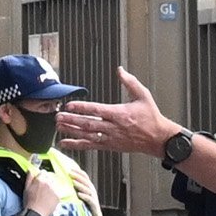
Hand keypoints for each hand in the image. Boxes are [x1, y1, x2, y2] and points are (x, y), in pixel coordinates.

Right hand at [18, 162, 67, 215]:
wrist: (36, 213)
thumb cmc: (29, 202)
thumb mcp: (26, 188)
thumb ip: (29, 178)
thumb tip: (30, 170)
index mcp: (39, 180)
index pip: (43, 172)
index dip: (42, 177)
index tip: (41, 182)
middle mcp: (48, 183)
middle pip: (50, 177)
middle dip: (48, 181)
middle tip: (44, 190)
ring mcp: (54, 189)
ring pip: (55, 184)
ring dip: (53, 187)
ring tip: (48, 195)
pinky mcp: (58, 195)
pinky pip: (59, 192)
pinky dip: (56, 194)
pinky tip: (51, 199)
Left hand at [52, 70, 181, 157]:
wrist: (157, 138)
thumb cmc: (151, 117)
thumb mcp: (143, 95)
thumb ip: (130, 82)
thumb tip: (120, 70)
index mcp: (119, 114)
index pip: (97, 110)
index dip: (82, 108)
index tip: (69, 105)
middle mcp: (113, 127)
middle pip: (88, 124)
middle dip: (71, 120)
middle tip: (58, 116)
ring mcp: (110, 138)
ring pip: (87, 135)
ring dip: (71, 131)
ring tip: (59, 126)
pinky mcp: (110, 146)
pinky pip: (91, 146)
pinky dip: (77, 145)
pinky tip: (65, 143)